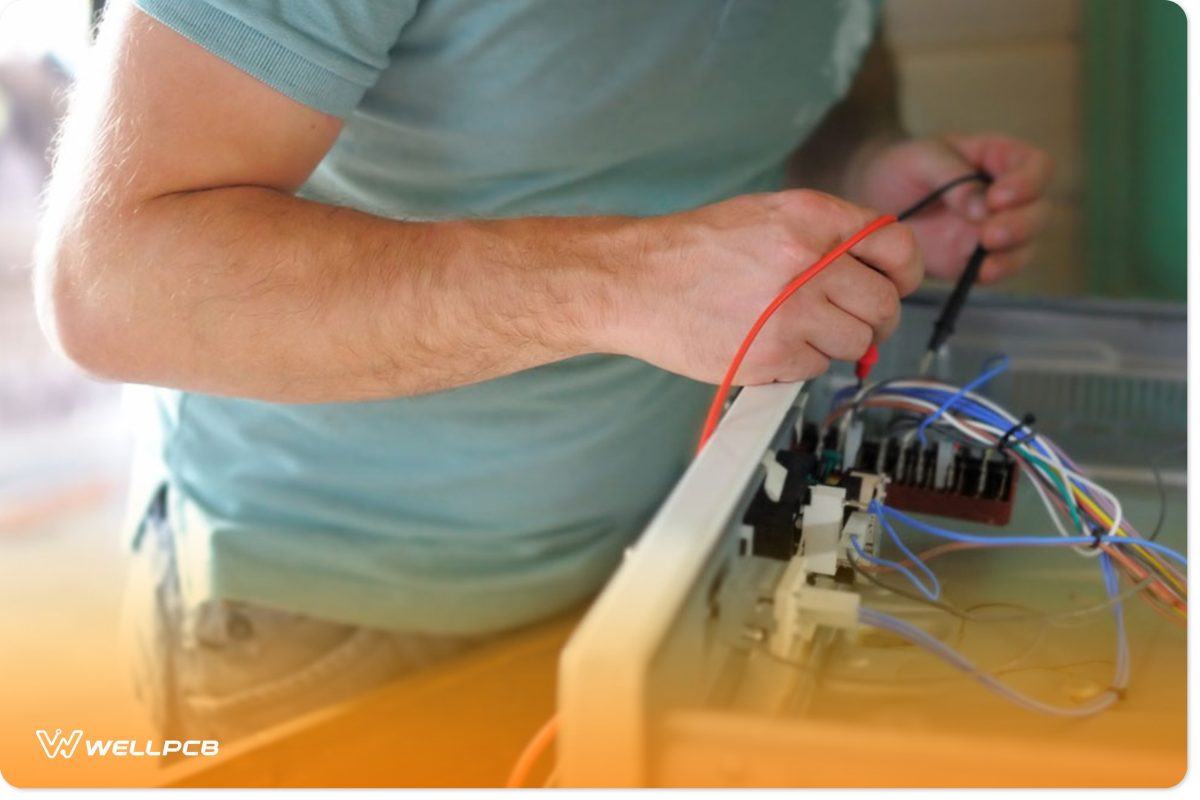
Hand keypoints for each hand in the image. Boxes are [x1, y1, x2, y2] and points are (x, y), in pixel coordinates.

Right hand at [606, 191, 922, 384]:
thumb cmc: (691, 250)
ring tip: (799, 330)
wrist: (634, 281)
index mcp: (811, 218)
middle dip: (876, 316)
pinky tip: (770, 343)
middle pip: (885, 301)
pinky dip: (802, 361)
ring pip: (858, 341)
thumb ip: (824, 233)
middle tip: (852, 319)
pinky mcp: (774, 356)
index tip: (896, 284)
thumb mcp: (764, 214)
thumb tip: (872, 265)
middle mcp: (809, 261)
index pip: (897, 246)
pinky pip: (818, 366)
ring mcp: (793, 312)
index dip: (904, 271)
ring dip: (837, 341)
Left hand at [854, 135, 1053, 282]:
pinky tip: (979, 274)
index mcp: (1000, 160)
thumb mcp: (922, 158)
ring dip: (1012, 253)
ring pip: (1026, 245)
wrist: (874, 198)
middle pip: (1038, 211)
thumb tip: (983, 209)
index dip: (1027, 183)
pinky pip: (998, 269)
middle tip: (989, 234)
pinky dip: (994, 273)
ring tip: (985, 256)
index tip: (997, 198)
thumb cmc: (903, 168)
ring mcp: (995, 230)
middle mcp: (1007, 197)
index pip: (1037, 167)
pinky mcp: (976, 258)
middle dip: (1020, 224)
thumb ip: (952, 178)